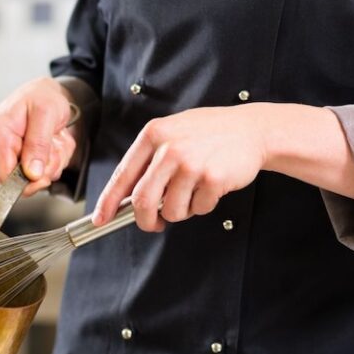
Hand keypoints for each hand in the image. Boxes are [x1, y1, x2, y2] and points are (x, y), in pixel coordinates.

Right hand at [0, 77, 76, 195]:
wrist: (45, 93)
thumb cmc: (42, 97)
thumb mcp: (46, 113)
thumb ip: (38, 144)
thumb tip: (31, 174)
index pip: (3, 177)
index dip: (27, 182)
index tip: (45, 174)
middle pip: (21, 181)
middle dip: (45, 168)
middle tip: (55, 146)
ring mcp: (6, 154)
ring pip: (34, 178)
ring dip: (52, 162)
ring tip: (54, 140)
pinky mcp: (16, 159)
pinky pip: (39, 173)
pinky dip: (52, 161)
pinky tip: (51, 144)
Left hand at [93, 105, 267, 231]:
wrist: (253, 129)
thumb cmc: (209, 133)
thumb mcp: (172, 133)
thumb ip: (149, 160)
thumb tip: (125, 196)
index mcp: (153, 134)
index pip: (122, 176)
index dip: (108, 202)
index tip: (100, 218)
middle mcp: (169, 148)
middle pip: (142, 201)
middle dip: (145, 220)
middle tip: (154, 224)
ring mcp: (190, 163)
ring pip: (171, 210)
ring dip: (181, 211)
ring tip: (193, 193)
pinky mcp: (212, 178)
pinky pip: (198, 209)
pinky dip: (202, 206)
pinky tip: (211, 187)